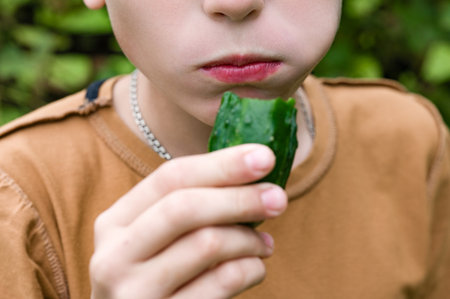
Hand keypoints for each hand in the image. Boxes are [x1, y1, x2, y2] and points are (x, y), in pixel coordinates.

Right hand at [89, 144, 287, 298]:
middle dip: (239, 198)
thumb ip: (188, 207)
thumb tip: (252, 169)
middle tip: (278, 197)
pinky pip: (222, 282)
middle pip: (185, 207)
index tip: (264, 156)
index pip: (170, 178)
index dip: (221, 164)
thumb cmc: (159, 276)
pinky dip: (251, 269)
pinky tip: (255, 267)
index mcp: (114, 223)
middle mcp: (115, 256)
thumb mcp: (156, 238)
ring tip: (265, 243)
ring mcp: (135, 293)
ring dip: (249, 238)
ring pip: (207, 244)